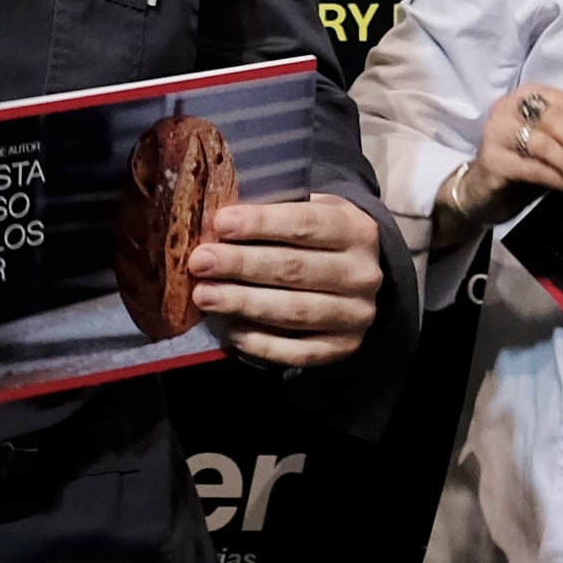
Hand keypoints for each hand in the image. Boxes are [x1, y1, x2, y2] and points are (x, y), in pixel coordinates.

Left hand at [188, 191, 385, 366]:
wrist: (356, 276)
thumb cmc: (319, 237)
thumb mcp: (311, 211)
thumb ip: (274, 212)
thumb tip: (218, 222)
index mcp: (356, 230)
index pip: (305, 224)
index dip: (261, 223)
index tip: (220, 223)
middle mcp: (362, 275)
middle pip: (295, 269)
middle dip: (242, 265)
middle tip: (200, 262)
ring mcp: (355, 316)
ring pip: (294, 312)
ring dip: (243, 303)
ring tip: (204, 295)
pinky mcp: (342, 349)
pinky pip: (297, 352)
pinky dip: (260, 342)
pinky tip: (230, 330)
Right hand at [475, 80, 562, 198]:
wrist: (483, 192)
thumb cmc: (524, 161)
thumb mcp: (552, 137)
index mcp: (527, 94)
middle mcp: (507, 106)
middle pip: (556, 121)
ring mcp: (496, 132)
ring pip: (546, 144)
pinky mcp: (492, 161)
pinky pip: (533, 168)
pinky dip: (558, 179)